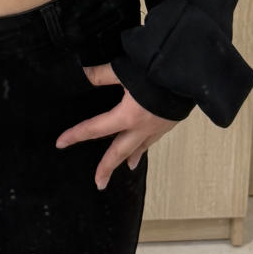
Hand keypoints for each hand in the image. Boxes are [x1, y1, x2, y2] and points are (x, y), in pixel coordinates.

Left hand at [55, 62, 178, 190]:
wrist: (192, 76)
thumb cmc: (157, 73)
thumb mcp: (124, 70)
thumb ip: (101, 74)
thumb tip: (82, 74)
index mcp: (127, 116)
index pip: (95, 129)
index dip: (76, 135)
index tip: (60, 143)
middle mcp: (141, 128)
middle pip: (119, 151)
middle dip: (107, 167)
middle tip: (99, 183)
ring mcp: (157, 128)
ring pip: (139, 147)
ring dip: (130, 158)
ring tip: (127, 167)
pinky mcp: (169, 122)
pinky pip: (153, 139)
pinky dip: (146, 145)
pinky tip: (146, 144)